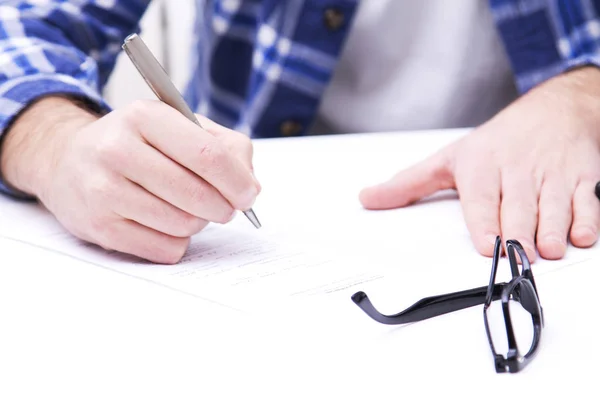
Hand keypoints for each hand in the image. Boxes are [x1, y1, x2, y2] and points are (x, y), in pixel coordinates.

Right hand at [0, 97, 259, 263]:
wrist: (69, 162)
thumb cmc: (138, 144)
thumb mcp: (179, 125)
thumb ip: (226, 147)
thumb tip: (249, 187)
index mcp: (145, 116)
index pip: (207, 155)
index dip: (237, 181)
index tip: (248, 195)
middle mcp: (118, 150)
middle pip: (197, 195)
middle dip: (223, 207)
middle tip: (223, 206)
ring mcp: (104, 190)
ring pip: (183, 225)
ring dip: (198, 222)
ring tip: (187, 209)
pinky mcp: (100, 227)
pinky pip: (165, 249)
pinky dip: (178, 241)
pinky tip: (165, 224)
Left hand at [359, 67, 599, 261]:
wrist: (553, 108)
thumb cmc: (497, 141)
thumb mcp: (448, 158)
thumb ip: (408, 184)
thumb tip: (367, 199)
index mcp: (481, 166)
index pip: (481, 198)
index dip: (485, 222)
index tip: (487, 245)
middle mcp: (517, 170)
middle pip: (518, 208)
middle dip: (519, 232)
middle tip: (517, 254)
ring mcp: (551, 174)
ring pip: (553, 207)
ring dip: (552, 230)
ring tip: (547, 250)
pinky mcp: (581, 178)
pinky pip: (587, 201)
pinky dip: (587, 219)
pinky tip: (581, 236)